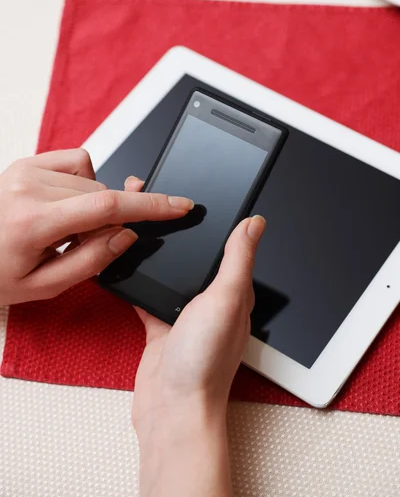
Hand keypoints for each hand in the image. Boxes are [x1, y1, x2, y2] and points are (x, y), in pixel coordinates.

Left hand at [0, 149, 192, 305]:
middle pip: (103, 196)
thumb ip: (91, 261)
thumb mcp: (43, 286)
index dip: (150, 206)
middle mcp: (29, 188)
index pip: (107, 207)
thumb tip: (126, 235)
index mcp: (33, 223)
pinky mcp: (27, 161)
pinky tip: (65, 202)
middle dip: (108, 221)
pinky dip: (83, 182)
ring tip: (62, 226)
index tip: (178, 205)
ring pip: (94, 181)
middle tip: (81, 242)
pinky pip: (79, 162)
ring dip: (92, 204)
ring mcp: (26, 170)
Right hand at [132, 215, 264, 496]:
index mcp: (235, 295)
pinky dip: (142, 284)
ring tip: (154, 234)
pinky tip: (130, 269)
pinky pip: (151, 298)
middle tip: (175, 213)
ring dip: (168, 260)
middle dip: (193, 239)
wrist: (170, 409)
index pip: (235, 252)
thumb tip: (256, 224)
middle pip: (203, 262)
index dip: (228, 228)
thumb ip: (238, 261)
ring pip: (176, 277)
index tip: (216, 203)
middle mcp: (213, 305)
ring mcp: (186, 317)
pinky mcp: (161, 328)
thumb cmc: (204, 363)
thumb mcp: (225, 300)